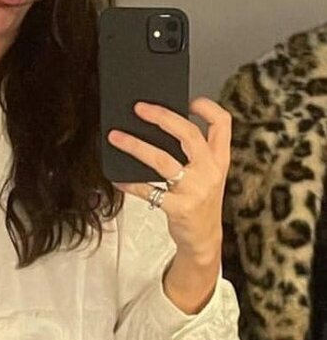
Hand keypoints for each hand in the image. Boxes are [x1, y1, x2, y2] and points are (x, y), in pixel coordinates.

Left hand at [107, 97, 230, 260]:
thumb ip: (195, 154)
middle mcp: (210, 171)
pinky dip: (130, 183)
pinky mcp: (179, 208)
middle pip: (188, 134)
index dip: (207, 107)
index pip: (222, 124)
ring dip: (136, 146)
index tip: (189, 100)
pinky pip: (149, 190)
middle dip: (162, 117)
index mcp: (219, 160)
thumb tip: (161, 128)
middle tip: (139, 108)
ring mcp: (195, 190)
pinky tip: (117, 179)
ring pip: (162, 159)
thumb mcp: (209, 176)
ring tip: (116, 137)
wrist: (204, 239)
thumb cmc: (201, 204)